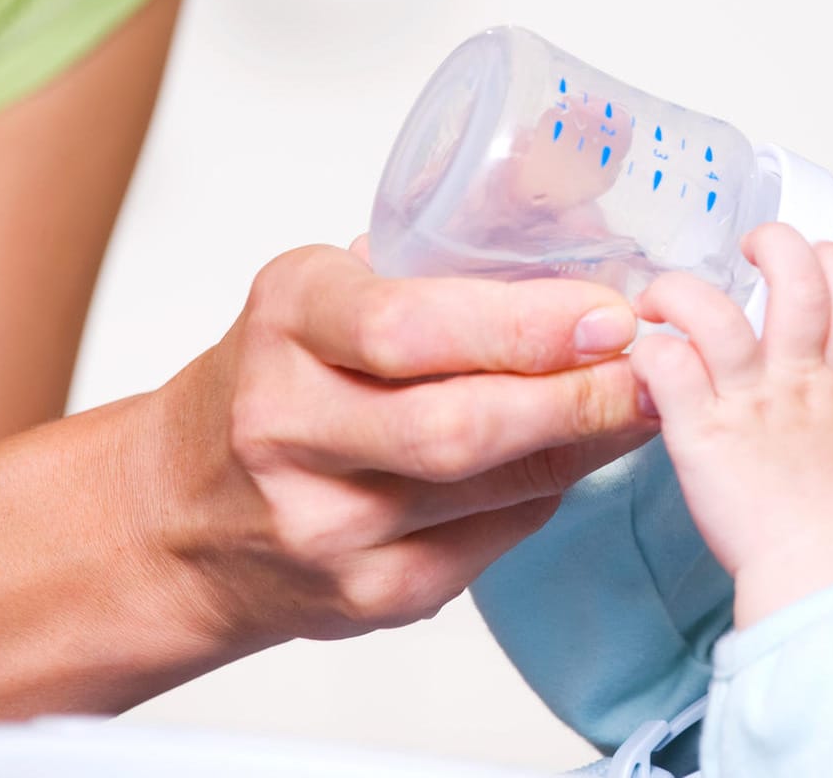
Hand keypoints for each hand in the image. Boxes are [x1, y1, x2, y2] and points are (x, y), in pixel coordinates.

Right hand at [136, 237, 657, 651]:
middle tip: (653, 368)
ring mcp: (325, 524)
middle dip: (578, 397)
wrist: (179, 516)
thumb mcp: (332, 292)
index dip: (527, 325)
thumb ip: (444, 266)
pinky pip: (496, 540)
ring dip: (586, 443)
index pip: (408, 329)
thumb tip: (594, 238)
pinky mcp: (367, 594)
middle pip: (460, 426)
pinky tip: (574, 457)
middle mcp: (289, 426)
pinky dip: (550, 493)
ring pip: (492, 488)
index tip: (611, 314)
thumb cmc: (278, 381)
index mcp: (288, 322)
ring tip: (640, 401)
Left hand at [631, 223, 832, 627]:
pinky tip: (641, 358)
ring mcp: (748, 401)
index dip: (831, 260)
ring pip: (717, 313)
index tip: (805, 261)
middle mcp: (796, 378)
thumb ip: (826, 403)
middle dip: (774, 244)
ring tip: (664, 298)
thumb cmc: (832, 520)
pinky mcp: (701, 433)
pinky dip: (649, 350)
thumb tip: (812, 392)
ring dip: (681, 291)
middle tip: (744, 250)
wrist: (819, 571)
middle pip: (798, 278)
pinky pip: (667, 366)